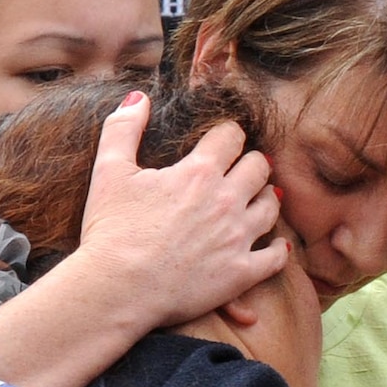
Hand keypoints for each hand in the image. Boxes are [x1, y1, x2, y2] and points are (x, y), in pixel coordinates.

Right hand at [80, 91, 287, 324]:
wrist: (116, 289)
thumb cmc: (110, 230)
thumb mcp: (109, 171)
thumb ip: (123, 128)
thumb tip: (139, 97)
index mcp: (199, 172)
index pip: (231, 136)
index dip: (226, 136)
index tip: (220, 143)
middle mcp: (226, 200)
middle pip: (259, 166)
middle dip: (250, 164)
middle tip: (239, 172)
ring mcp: (237, 238)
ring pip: (271, 206)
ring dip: (265, 200)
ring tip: (253, 202)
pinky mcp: (241, 273)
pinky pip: (277, 257)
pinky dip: (278, 248)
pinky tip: (274, 245)